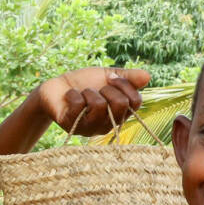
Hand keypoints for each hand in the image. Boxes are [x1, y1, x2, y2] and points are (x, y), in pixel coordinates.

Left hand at [33, 67, 150, 137]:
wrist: (56, 87)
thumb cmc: (84, 83)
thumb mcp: (108, 76)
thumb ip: (127, 77)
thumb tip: (147, 76)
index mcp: (119, 114)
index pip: (135, 102)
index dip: (125, 85)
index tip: (112, 78)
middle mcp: (107, 125)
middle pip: (121, 105)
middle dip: (108, 88)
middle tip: (97, 88)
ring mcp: (89, 128)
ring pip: (100, 106)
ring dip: (89, 92)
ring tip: (83, 93)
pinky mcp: (71, 125)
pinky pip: (79, 105)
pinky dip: (73, 94)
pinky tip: (70, 97)